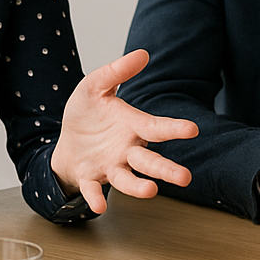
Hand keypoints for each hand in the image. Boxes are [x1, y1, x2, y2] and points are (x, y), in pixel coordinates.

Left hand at [49, 50, 197, 213]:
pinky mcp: (90, 177)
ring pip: (128, 179)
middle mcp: (127, 150)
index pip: (157, 128)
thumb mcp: (95, 86)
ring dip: (139, 187)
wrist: (67, 139)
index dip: (174, 128)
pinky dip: (97, 198)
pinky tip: (100, 206)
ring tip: (150, 191)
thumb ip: (116, 72)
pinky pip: (95, 189)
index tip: (192, 129)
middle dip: (166, 170)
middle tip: (184, 178)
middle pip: (149, 162)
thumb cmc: (87, 114)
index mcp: (133, 127)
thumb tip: (142, 53)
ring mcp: (110, 166)